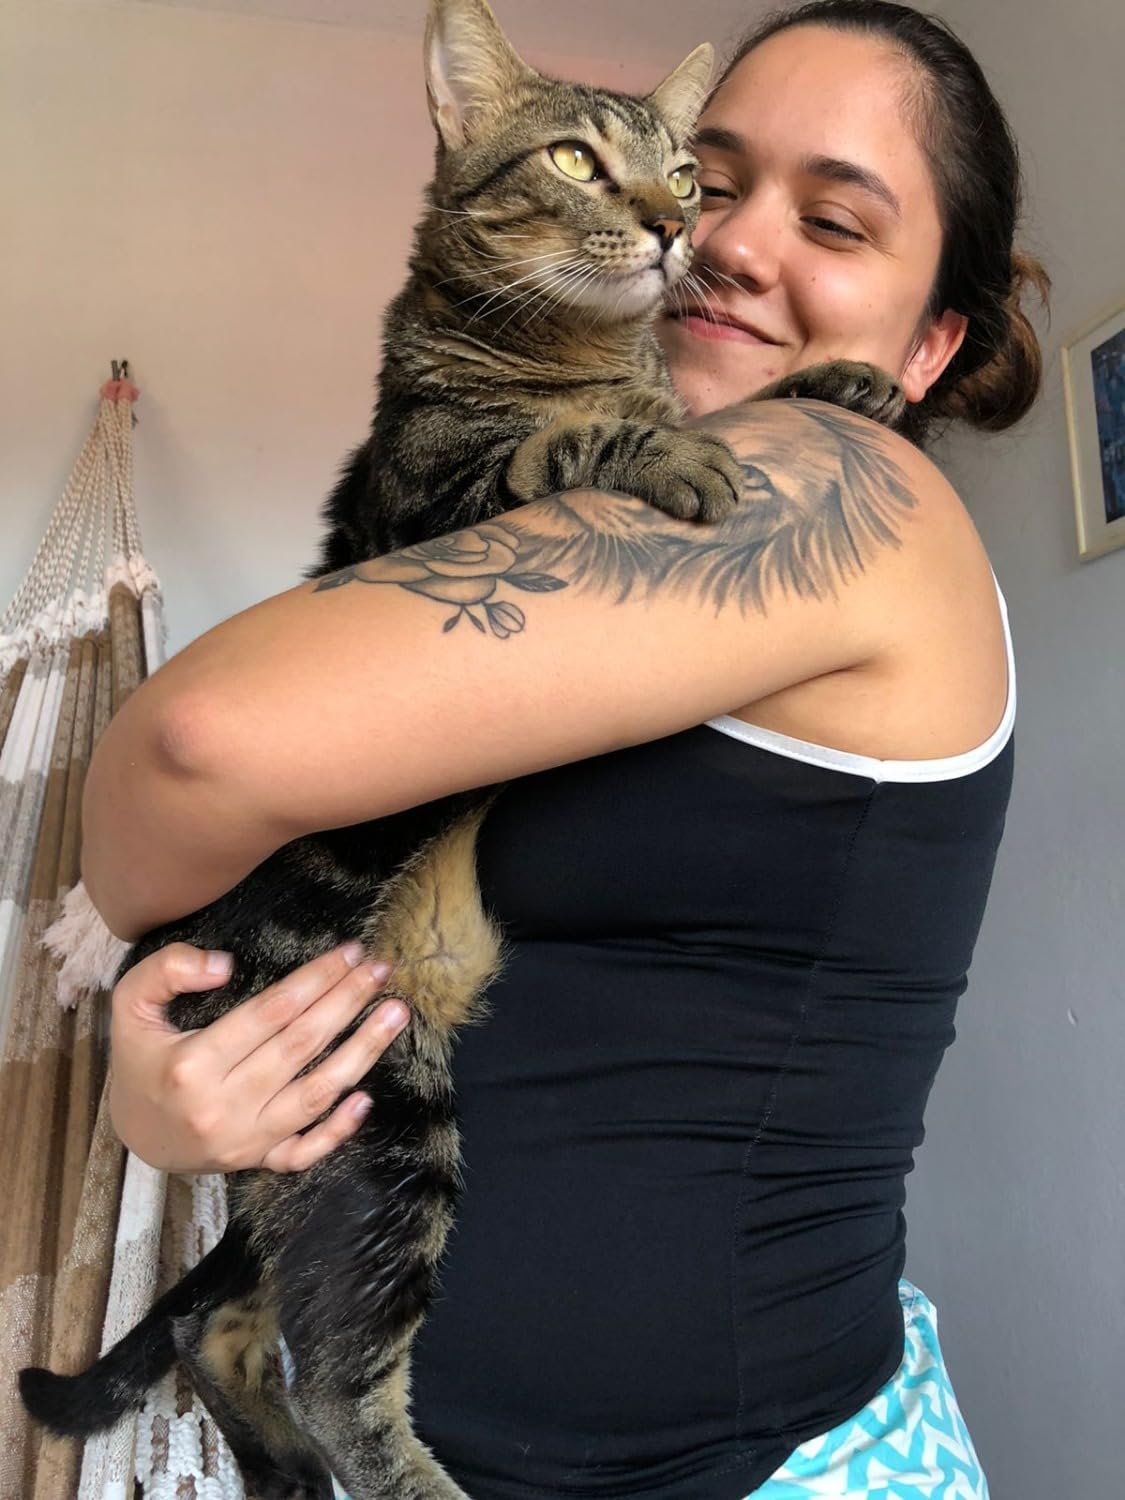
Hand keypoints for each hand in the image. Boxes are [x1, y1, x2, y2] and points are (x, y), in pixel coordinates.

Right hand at [108, 940, 408, 1173]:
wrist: (134, 1134)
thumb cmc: (140, 1059)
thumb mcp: (131, 1006)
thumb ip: (168, 971)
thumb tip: (223, 964)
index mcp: (192, 1064)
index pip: (271, 1012)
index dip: (315, 978)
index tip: (348, 951)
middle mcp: (223, 1106)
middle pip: (301, 1046)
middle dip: (348, 1002)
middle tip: (381, 970)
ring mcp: (245, 1141)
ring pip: (316, 1095)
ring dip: (363, 1052)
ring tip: (396, 1015)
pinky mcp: (258, 1162)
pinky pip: (305, 1152)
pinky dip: (339, 1129)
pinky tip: (367, 1097)